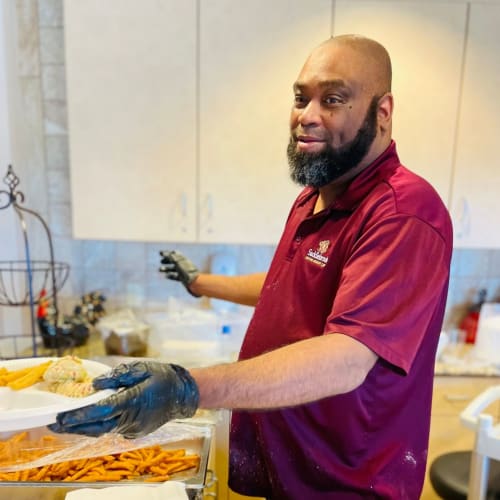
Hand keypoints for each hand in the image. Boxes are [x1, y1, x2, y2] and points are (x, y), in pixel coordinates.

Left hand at [49, 361, 198, 437]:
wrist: (183, 394)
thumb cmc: (162, 376)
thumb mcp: (142, 368)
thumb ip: (119, 375)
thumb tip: (96, 384)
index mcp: (133, 400)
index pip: (102, 410)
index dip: (80, 413)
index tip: (62, 414)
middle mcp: (132, 418)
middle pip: (97, 425)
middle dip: (74, 425)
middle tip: (54, 423)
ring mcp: (134, 428)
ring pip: (103, 431)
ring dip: (83, 428)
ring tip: (64, 424)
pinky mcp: (135, 432)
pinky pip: (112, 430)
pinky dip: (98, 427)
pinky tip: (87, 422)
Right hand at [159, 250, 200, 296]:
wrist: (194, 282)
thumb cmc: (186, 271)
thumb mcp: (177, 262)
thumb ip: (170, 257)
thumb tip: (162, 252)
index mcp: (183, 259)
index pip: (175, 254)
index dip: (168, 253)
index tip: (161, 253)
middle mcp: (183, 265)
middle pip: (174, 261)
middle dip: (167, 261)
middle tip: (161, 261)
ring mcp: (183, 272)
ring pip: (174, 269)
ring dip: (166, 268)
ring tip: (159, 270)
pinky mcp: (183, 278)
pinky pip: (176, 276)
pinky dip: (170, 275)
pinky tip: (166, 276)